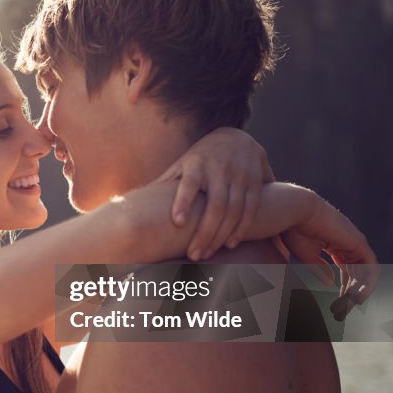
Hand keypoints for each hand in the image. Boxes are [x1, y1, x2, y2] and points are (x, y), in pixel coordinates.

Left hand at [154, 127, 274, 260]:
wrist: (236, 137)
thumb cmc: (200, 158)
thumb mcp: (182, 164)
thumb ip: (166, 183)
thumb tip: (136, 202)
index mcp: (196, 164)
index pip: (189, 184)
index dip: (183, 202)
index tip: (177, 222)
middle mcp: (220, 169)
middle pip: (215, 205)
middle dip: (204, 233)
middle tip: (193, 256)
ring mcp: (239, 176)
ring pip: (234, 211)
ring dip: (221, 235)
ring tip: (206, 253)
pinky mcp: (255, 182)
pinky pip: (250, 209)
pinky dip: (241, 228)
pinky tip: (230, 243)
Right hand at [280, 198, 378, 320]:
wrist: (296, 211)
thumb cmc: (294, 229)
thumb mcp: (304, 254)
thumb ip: (317, 268)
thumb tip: (329, 283)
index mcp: (335, 243)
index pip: (346, 269)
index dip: (344, 287)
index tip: (337, 305)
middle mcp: (348, 242)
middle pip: (356, 273)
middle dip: (350, 294)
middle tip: (340, 312)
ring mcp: (355, 242)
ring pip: (364, 273)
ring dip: (356, 293)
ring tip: (346, 308)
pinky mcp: (359, 243)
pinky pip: (370, 268)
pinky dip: (367, 284)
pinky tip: (356, 298)